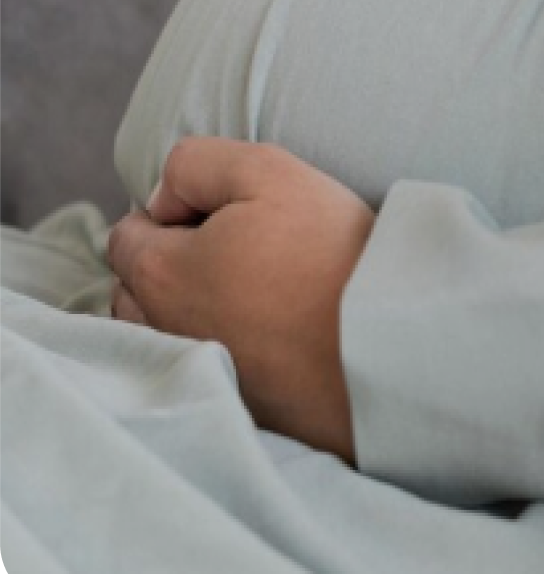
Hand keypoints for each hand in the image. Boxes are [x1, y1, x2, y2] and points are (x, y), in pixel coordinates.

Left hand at [106, 139, 375, 462]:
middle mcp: (160, 333)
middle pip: (134, 290)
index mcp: (159, 274)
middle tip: (237, 246)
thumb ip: (196, 165)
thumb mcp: (266, 169)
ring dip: (184, 308)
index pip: (127, 234)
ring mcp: (197, 377)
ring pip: (160, 334)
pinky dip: (219, 345)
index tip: (226, 210)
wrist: (386, 340)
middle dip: (167, 262)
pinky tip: (266, 331)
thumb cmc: (326, 248)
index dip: (173, 210)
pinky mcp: (233, 407)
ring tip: (248, 289)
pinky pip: (203, 368)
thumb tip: (164, 198)